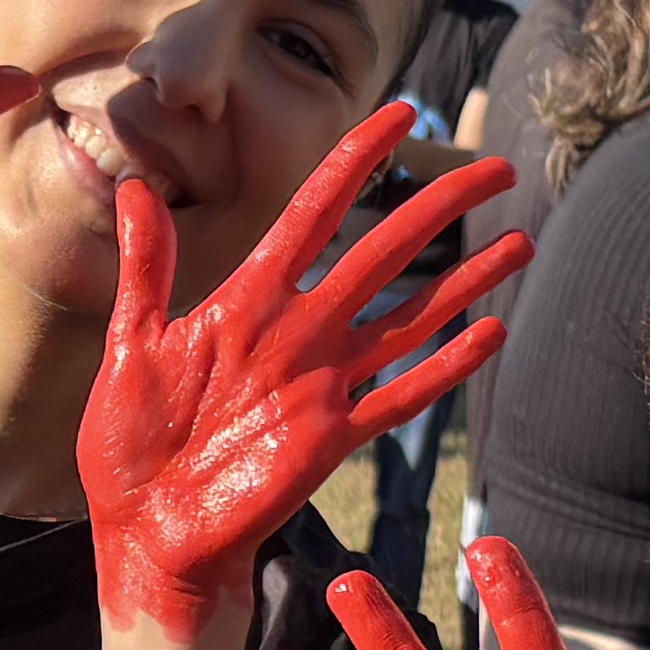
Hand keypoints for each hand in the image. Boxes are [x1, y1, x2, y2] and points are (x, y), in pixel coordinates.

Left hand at [78, 102, 522, 634]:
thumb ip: (146, 269)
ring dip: (464, 281)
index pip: (315, 213)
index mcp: (249, 300)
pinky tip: (490, 334)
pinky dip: (444, 367)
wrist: (145, 534)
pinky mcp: (330, 438)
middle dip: (439, 208)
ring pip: (409, 318)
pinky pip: (398, 395)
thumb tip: (136, 187)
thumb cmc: (129, 445)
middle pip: (382, 254)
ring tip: (520, 244)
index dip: (356, 162)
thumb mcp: (129, 344)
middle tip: (495, 168)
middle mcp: (298, 333)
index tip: (399, 114)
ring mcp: (321, 384)